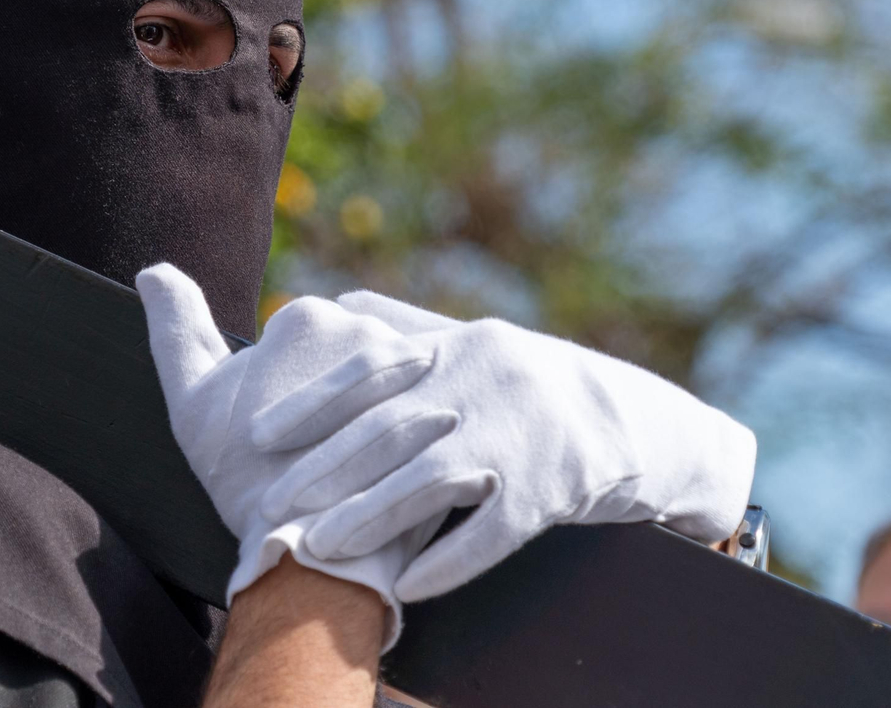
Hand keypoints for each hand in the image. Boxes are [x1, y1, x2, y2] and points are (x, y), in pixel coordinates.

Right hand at [135, 264, 440, 645]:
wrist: (308, 554)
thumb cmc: (241, 477)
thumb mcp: (193, 400)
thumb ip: (176, 327)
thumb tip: (154, 271)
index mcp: (308, 316)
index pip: (307, 340)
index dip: (294, 391)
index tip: (285, 434)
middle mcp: (369, 329)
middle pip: (360, 362)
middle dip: (349, 405)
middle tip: (330, 459)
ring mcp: (415, 369)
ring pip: (403, 386)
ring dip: (398, 418)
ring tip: (380, 469)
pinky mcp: (452, 416)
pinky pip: (446, 418)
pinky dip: (441, 438)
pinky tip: (430, 473)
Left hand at [253, 291, 757, 601]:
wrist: (634, 424)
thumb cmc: (526, 387)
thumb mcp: (471, 345)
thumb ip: (404, 327)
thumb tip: (335, 305)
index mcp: (453, 348)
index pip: (368, 370)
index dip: (309, 402)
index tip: (256, 431)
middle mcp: (481, 383)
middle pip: (389, 429)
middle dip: (322, 470)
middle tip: (270, 503)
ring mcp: (518, 436)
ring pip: (431, 480)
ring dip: (368, 517)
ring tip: (317, 548)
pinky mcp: (551, 490)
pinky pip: (493, 530)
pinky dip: (447, 559)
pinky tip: (406, 585)